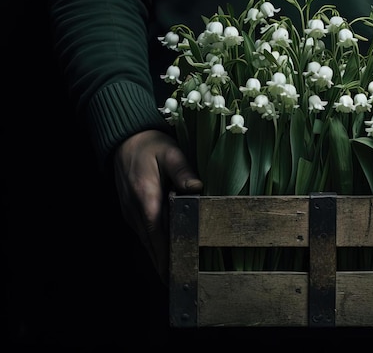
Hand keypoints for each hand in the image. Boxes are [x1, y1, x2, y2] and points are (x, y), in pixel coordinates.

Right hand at [114, 129, 202, 283]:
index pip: (157, 235)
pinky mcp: (131, 210)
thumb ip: (183, 170)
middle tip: (179, 282)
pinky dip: (154, 245)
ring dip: (158, 257)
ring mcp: (131, 212)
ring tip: (175, 275)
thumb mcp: (169, 152)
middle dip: (164, 265)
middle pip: (151, 245)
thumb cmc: (149, 145)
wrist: (125, 140)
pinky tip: (166, 253)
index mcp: (146, 198)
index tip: (173, 276)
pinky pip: (144, 233)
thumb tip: (197, 188)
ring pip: (146, 241)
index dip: (165, 258)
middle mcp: (135, 210)